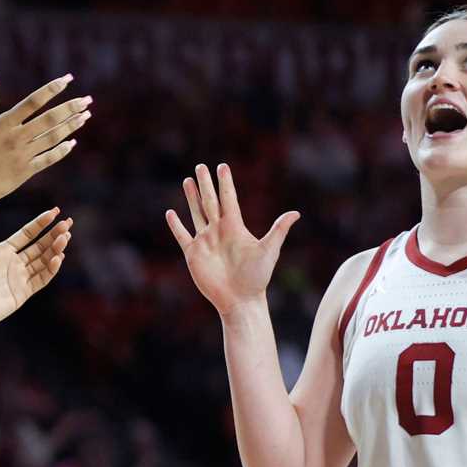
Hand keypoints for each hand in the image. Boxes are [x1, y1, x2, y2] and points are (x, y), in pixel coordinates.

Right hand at [0, 73, 91, 206]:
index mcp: (3, 123)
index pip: (33, 101)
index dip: (53, 88)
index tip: (68, 79)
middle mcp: (15, 138)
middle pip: (50, 118)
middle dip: (71, 107)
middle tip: (87, 100)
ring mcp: (21, 156)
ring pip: (53, 138)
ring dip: (71, 126)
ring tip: (85, 117)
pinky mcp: (24, 173)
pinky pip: (48, 159)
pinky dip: (62, 151)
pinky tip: (72, 143)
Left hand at [0, 205, 71, 334]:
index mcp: (2, 251)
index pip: (27, 233)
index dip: (41, 223)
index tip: (55, 211)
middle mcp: (14, 263)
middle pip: (39, 245)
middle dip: (54, 234)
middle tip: (67, 223)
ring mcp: (19, 278)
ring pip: (43, 261)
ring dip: (55, 249)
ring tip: (65, 238)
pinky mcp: (22, 293)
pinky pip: (41, 279)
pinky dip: (51, 269)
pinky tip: (58, 258)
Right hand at [165, 163, 299, 316]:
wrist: (240, 299)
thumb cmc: (257, 277)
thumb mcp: (269, 251)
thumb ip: (278, 230)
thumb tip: (296, 213)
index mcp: (235, 227)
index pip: (229, 199)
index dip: (225, 183)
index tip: (222, 167)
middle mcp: (219, 230)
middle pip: (210, 202)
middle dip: (205, 184)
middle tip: (200, 166)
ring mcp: (205, 241)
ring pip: (196, 214)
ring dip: (191, 198)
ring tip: (187, 181)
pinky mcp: (193, 254)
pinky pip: (182, 236)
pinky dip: (176, 225)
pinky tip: (170, 213)